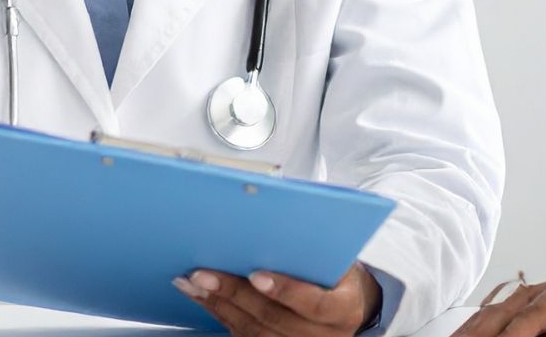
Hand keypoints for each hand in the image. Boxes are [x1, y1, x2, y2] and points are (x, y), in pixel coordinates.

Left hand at [176, 262, 383, 336]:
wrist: (351, 307)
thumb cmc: (341, 275)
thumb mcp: (340, 260)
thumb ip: (315, 248)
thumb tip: (277, 220)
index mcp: (342, 309)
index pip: (314, 304)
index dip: (285, 290)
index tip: (257, 274)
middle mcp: (322, 335)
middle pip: (273, 319)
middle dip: (234, 294)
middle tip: (204, 274)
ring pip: (254, 331)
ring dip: (219, 305)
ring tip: (194, 283)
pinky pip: (245, 336)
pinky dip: (221, 315)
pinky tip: (204, 298)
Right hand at [452, 269, 545, 336]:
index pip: (531, 318)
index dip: (513, 336)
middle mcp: (539, 288)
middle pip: (501, 313)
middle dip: (479, 334)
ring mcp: (526, 293)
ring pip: (491, 313)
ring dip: (469, 331)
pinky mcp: (518, 302)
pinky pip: (491, 314)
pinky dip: (474, 326)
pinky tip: (461, 335)